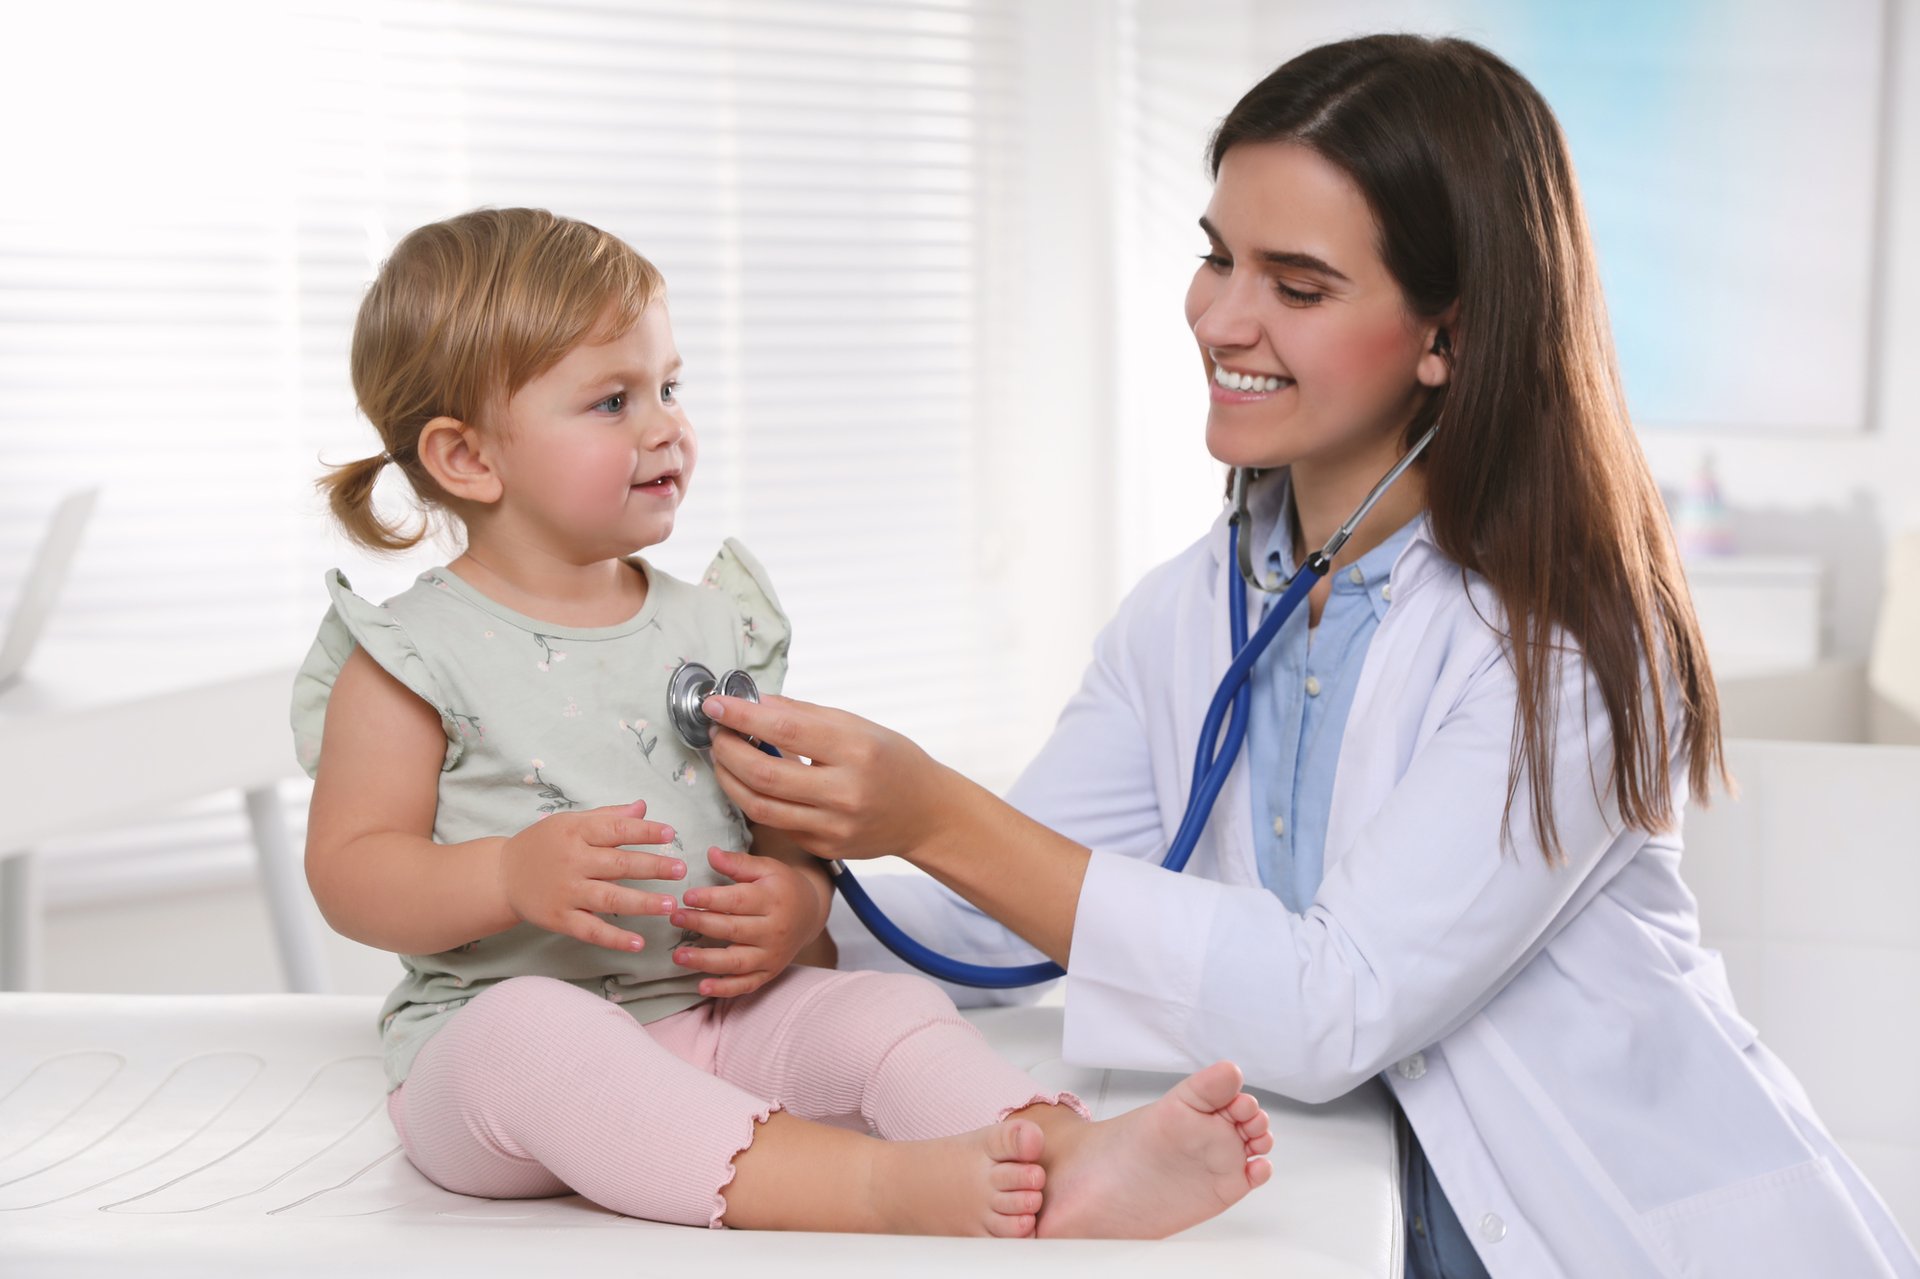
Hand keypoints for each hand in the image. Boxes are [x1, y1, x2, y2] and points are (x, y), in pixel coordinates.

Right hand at [497, 800, 684, 951]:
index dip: (644, 832)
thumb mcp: (571, 823)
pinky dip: (615, 939)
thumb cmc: (544, 844)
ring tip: (670, 905)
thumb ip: (608, 816)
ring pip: (610, 899)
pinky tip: (639, 943)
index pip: (616, 830)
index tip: (670, 834)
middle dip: (653, 867)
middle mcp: (572, 861)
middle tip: (680, 870)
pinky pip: (591, 930)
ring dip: (642, 903)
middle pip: (618, 865)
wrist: (502, 875)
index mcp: (576, 832)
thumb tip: (643, 807)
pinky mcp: (560, 918)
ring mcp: (566, 892)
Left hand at [669, 845, 830, 996]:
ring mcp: (772, 955)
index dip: (710, 899)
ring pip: (736, 962)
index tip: (686, 897)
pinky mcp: (769, 972)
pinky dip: (724, 989)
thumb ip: (739, 863)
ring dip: (705, 961)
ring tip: (679, 956)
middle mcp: (774, 930)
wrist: (811, 912)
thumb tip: (710, 853)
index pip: (737, 901)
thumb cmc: (782, 886)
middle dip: (701, 925)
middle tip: (674, 918)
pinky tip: (702, 987)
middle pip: (733, 930)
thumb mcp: (767, 867)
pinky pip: (746, 985)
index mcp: (773, 900)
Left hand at [700, 693, 956, 861]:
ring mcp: (834, 826)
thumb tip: (755, 702)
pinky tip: (749, 781)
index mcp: (857, 750)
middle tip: (716, 733)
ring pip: (760, 806)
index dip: (743, 716)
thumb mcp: (858, 726)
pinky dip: (754, 799)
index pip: (785, 729)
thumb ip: (805, 715)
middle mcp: (845, 792)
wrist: (925, 813)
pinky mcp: (824, 847)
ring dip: (729, 779)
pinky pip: (776, 824)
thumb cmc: (892, 761)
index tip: (716, 704)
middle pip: (764, 774)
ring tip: (723, 757)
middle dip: (728, 751)